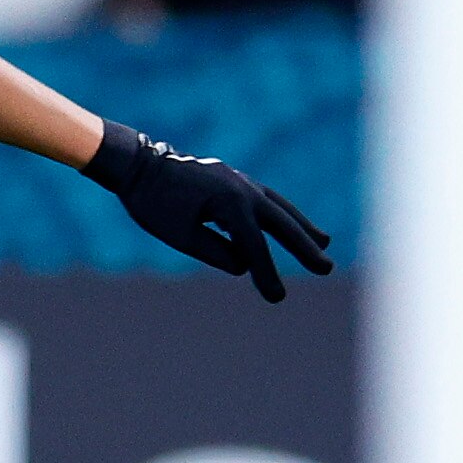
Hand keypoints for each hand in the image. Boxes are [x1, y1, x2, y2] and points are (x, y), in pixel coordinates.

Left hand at [83, 118, 332, 301]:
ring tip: (325, 242)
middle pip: (280, 222)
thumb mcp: (180, 235)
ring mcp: (238, 181)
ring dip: (301, 225)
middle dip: (304, 246)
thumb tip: (245, 264)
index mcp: (229, 202)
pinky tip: (289, 223)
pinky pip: (265, 198)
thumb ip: (215, 251)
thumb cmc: (153, 201)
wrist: (136, 164)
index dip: (267, 274)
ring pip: (278, 206)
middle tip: (326, 267)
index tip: (278, 298)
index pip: (253, 246)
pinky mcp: (232, 180)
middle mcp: (241, 188)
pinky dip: (282, 212)